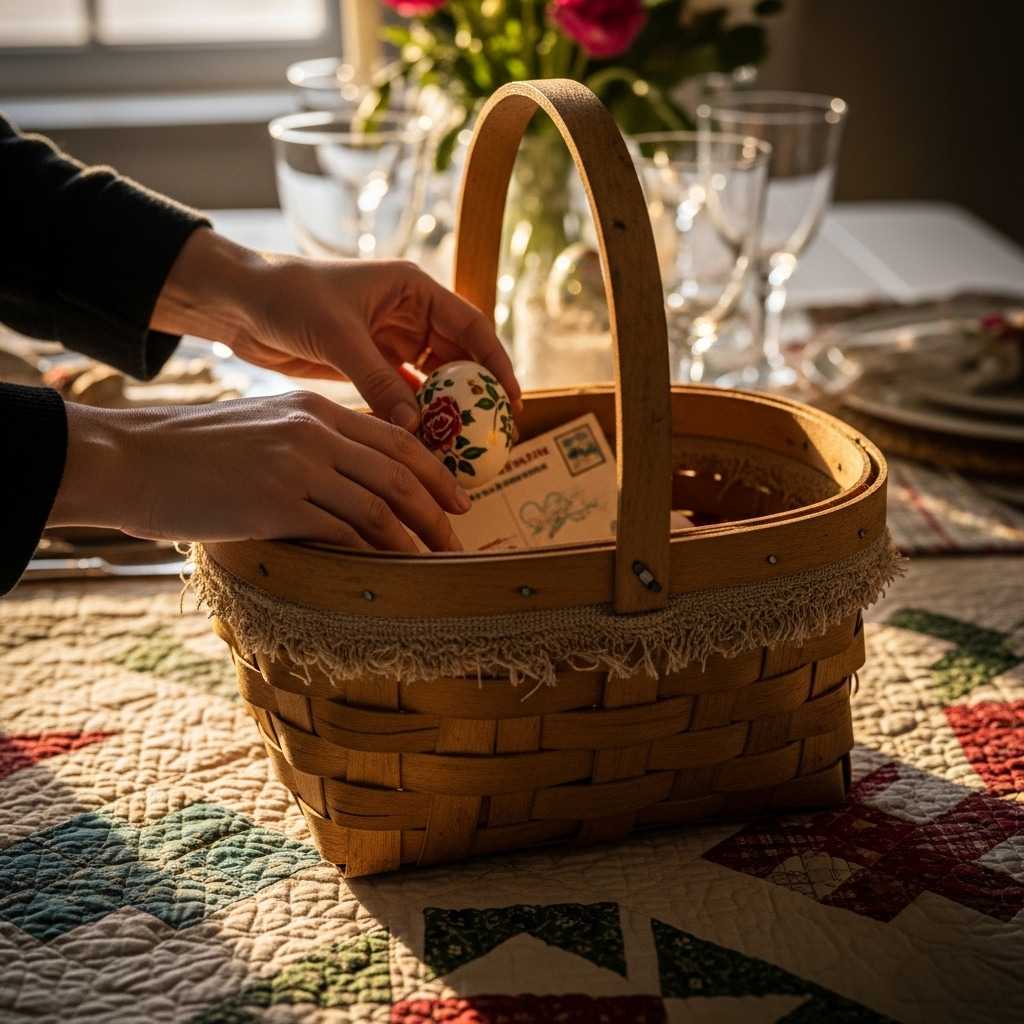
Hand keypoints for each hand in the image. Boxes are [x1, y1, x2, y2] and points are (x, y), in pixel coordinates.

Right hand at [49, 391, 470, 551]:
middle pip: (399, 472)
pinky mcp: (275, 503)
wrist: (131, 460)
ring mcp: (296, 466)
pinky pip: (342, 532)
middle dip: (437, 509)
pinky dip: (373, 554)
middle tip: (457, 538)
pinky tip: (389, 571)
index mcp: (314, 410)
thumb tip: (351, 481)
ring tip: (434, 562)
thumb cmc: (192, 452)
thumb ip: (309, 445)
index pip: (395, 438)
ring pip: (379, 505)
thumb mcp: (263, 428)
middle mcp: (313, 432)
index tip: (457, 498)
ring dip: (414, 539)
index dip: (435, 471)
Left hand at [152, 229, 521, 430]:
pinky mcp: (371, 367)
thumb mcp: (338, 336)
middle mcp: (409, 315)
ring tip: (462, 446)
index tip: (511, 400)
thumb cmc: (288, 297)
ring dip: (446, 411)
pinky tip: (425, 444)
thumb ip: (378, 380)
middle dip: (476, 395)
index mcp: (413, 290)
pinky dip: (416, 418)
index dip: (496, 363)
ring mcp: (391, 343)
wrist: (240, 303)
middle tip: (491, 434)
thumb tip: (416, 426)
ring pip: (433, 381)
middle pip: (459, 358)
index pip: (471, 327)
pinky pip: (405, 396)